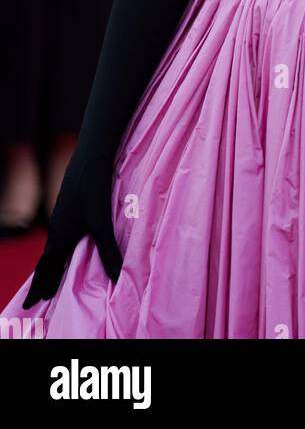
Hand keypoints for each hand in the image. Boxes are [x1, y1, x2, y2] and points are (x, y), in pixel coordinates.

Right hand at [22, 149, 120, 307]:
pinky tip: (66, 245)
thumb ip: (109, 251)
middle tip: (39, 298)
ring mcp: (60, 216)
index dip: (40, 287)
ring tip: (52, 276)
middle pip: (46, 260)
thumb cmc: (95, 189)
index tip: (32, 304)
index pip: (46, 269)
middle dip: (43, 280)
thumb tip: (116, 278)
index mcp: (60, 237)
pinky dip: (57, 249)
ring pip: (52, 247)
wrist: (89, 157)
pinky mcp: (67, 206)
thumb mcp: (103, 222)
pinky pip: (57, 236)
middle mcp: (56, 228)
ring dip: (50, 264)